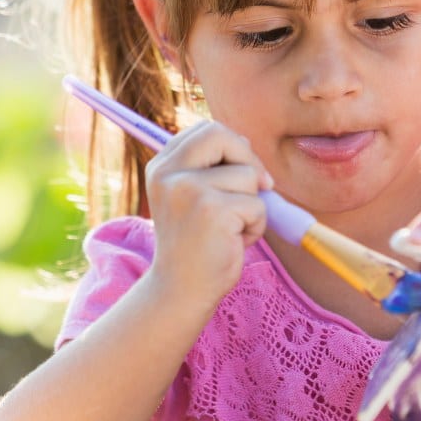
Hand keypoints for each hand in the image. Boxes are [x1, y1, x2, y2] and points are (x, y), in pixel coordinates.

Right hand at [144, 120, 273, 316]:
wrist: (181, 291)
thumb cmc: (196, 245)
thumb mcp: (192, 198)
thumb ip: (210, 168)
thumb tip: (246, 143)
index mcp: (161, 166)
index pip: (205, 129)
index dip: (233, 146)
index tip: (243, 171)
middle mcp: (169, 174)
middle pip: (223, 135)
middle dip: (249, 160)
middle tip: (257, 189)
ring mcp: (190, 190)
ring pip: (249, 176)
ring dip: (253, 205)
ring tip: (232, 229)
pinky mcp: (214, 211)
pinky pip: (258, 206)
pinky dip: (256, 226)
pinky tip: (233, 243)